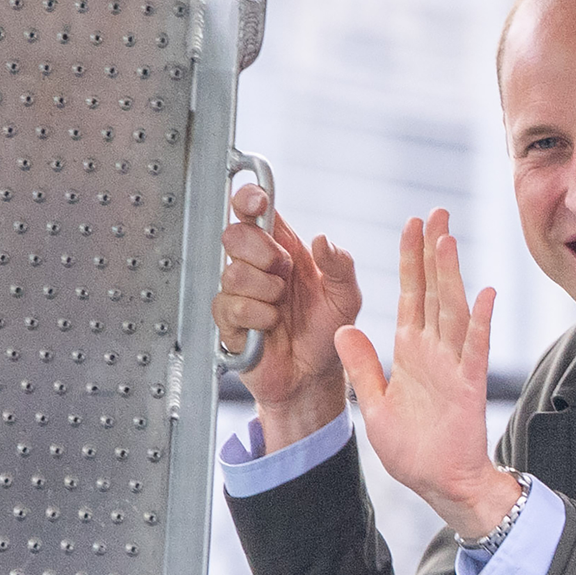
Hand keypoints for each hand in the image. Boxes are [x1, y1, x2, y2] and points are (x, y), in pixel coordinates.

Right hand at [211, 184, 360, 450]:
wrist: (315, 376)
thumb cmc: (328, 331)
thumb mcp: (347, 295)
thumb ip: (341, 265)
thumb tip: (322, 239)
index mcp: (283, 249)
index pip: (252, 211)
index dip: (248, 198)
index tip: (257, 202)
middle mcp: (257, 267)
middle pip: (233, 234)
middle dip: (262, 251)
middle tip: (285, 273)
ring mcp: (240, 294)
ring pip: (232, 272)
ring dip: (264, 290)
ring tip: (282, 308)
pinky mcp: (228, 322)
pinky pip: (230, 307)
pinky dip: (258, 317)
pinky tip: (271, 325)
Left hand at [334, 209, 517, 537]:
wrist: (439, 483)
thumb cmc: (413, 449)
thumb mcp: (374, 404)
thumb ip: (362, 365)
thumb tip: (343, 327)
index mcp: (410, 352)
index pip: (411, 295)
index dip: (411, 260)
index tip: (412, 226)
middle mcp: (434, 351)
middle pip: (434, 291)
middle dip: (432, 251)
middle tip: (436, 212)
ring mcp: (453, 366)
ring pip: (453, 310)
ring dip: (450, 274)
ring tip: (447, 239)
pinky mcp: (468, 387)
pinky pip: (474, 348)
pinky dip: (479, 321)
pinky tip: (483, 293)